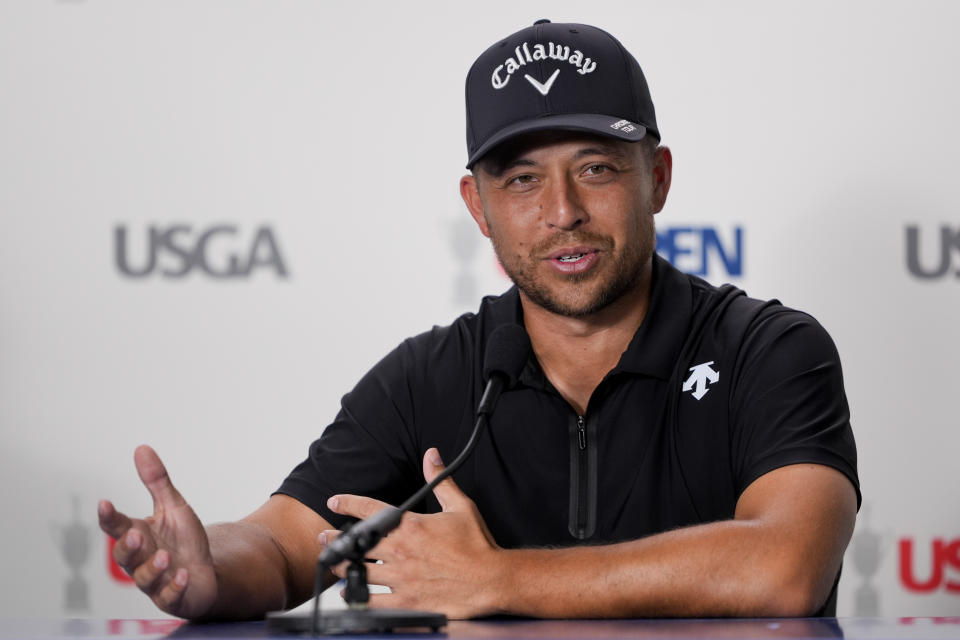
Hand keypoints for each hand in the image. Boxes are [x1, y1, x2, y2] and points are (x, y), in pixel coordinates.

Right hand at [98, 445, 217, 618]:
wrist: (207, 572)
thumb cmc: (184, 541)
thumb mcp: (174, 507)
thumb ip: (157, 482)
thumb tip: (141, 448)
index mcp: (139, 535)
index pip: (117, 526)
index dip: (109, 517)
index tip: (104, 503)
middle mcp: (142, 560)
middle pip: (124, 556)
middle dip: (127, 547)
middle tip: (136, 535)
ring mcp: (156, 581)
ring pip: (144, 579)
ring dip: (152, 568)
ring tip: (165, 556)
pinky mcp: (173, 597)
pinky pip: (169, 596)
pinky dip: (175, 587)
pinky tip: (184, 575)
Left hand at [322, 448, 504, 618]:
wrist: (492, 579)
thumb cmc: (478, 545)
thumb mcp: (461, 506)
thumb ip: (440, 480)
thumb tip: (431, 455)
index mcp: (411, 526)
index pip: (371, 510)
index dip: (349, 503)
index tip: (336, 500)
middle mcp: (401, 551)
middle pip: (357, 544)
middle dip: (336, 539)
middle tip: (324, 537)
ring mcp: (401, 578)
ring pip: (359, 572)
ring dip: (343, 568)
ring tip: (333, 566)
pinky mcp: (406, 602)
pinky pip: (371, 600)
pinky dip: (357, 597)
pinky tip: (350, 594)